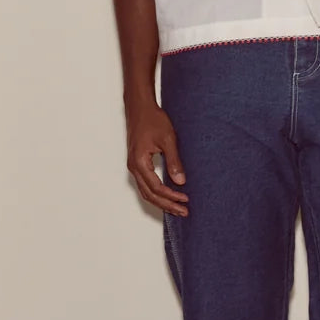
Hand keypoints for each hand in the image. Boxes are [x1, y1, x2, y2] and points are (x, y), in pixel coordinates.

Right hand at [126, 100, 188, 215]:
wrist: (140, 108)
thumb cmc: (153, 120)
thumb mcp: (167, 139)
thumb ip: (174, 161)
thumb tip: (181, 181)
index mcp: (139, 162)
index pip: (156, 187)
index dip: (171, 196)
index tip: (185, 200)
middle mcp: (134, 167)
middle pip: (149, 194)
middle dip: (167, 205)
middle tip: (183, 211)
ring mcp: (134, 166)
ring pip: (146, 192)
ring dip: (162, 201)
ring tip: (177, 208)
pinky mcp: (137, 163)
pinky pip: (145, 184)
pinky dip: (157, 193)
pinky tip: (168, 196)